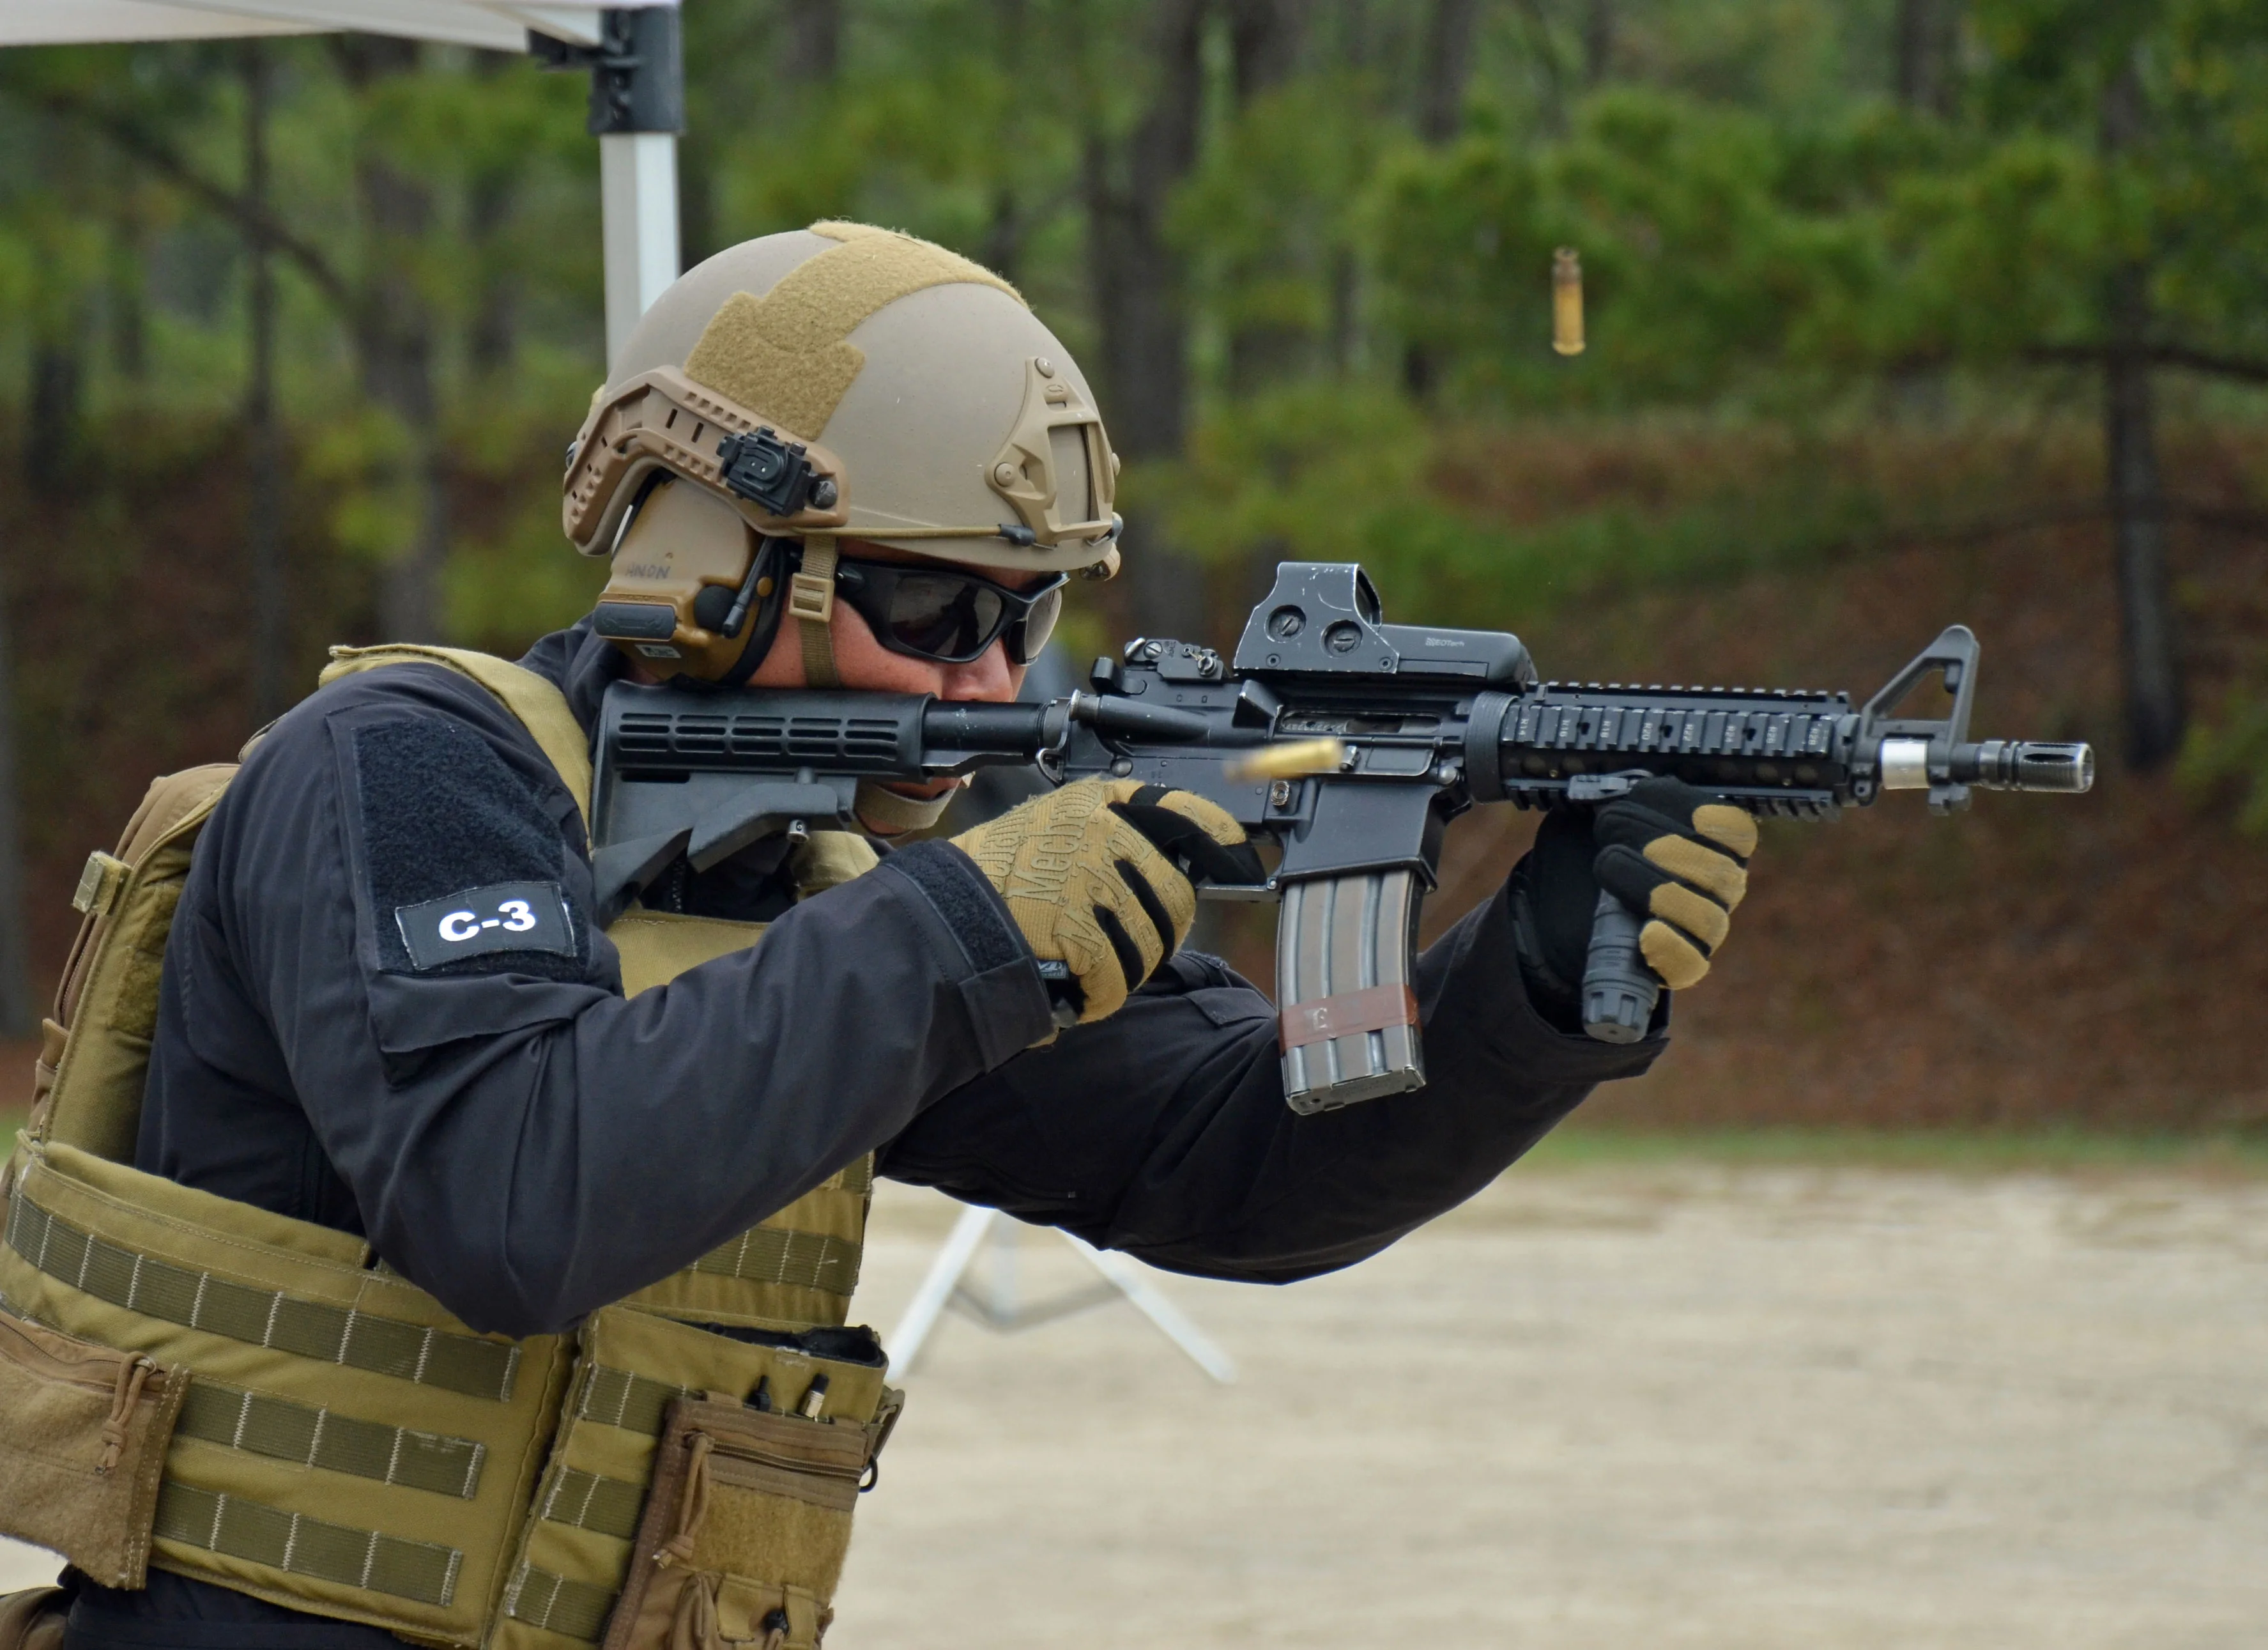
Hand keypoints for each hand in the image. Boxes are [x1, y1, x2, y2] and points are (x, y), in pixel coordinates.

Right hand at [951, 779, 1259, 1023]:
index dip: (1216, 835)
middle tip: (1122, 942)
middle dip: (1161, 927)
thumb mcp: (1047, 829)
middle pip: (1175, 892)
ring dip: (1127, 965)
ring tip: (1084, 963)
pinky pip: (1120, 977)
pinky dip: (1100, 996)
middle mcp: (1102, 835)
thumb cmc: (988, 881)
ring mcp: (1095, 882)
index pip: (1180, 809)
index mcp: (1095, 805)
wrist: (940, 919)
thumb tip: (1168, 860)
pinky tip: (1075, 990)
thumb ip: (1105, 836)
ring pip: (1153, 941)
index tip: (1238, 853)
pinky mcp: (1085, 932)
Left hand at [1518, 775, 1758, 1009]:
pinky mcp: (1680, 963)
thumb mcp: (1602, 809)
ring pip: (1705, 916)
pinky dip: (1670, 947)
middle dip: (1655, 841)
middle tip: (1607, 825)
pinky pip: (1691, 964)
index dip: (1686, 809)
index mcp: (1717, 842)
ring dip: (1651, 887)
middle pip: (1716, 871)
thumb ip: (1618, 795)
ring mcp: (1705, 927)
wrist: (1566, 900)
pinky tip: (1646, 933)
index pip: (1732, 827)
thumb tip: (1616, 791)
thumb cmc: (1593, 846)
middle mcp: (1722, 885)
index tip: (1637, 794)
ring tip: (1606, 866)